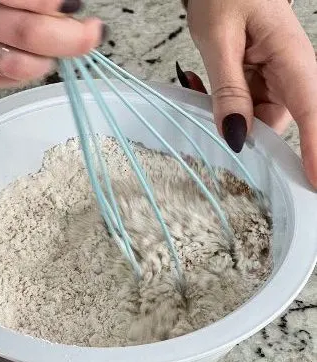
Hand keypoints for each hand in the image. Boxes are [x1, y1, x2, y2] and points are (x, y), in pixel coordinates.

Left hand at [180, 0, 316, 187]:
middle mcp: (290, 73)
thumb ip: (227, 89)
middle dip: (244, 133)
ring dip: (226, 116)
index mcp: (292, 59)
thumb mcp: (219, 39)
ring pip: (257, 121)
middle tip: (210, 117)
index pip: (311, 111)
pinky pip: (245, 109)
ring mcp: (276, 79)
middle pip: (277, 124)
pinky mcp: (260, 81)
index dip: (314, 149)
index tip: (313, 180)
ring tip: (198, 84)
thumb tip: (235, 136)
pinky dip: (222, 106)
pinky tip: (200, 84)